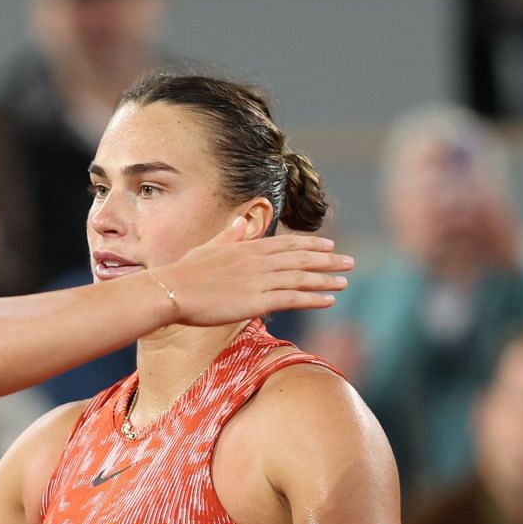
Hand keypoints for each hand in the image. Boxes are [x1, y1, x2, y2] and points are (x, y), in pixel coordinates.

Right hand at [152, 217, 351, 326]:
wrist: (172, 291)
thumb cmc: (184, 272)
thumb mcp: (208, 248)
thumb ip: (229, 236)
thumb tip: (240, 222)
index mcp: (248, 247)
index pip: (288, 243)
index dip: (311, 245)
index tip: (329, 245)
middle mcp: (259, 261)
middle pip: (301, 259)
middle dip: (328, 260)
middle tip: (350, 261)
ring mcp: (260, 280)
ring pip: (302, 278)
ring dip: (327, 279)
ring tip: (345, 281)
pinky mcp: (257, 301)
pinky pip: (293, 298)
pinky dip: (313, 298)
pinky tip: (329, 299)